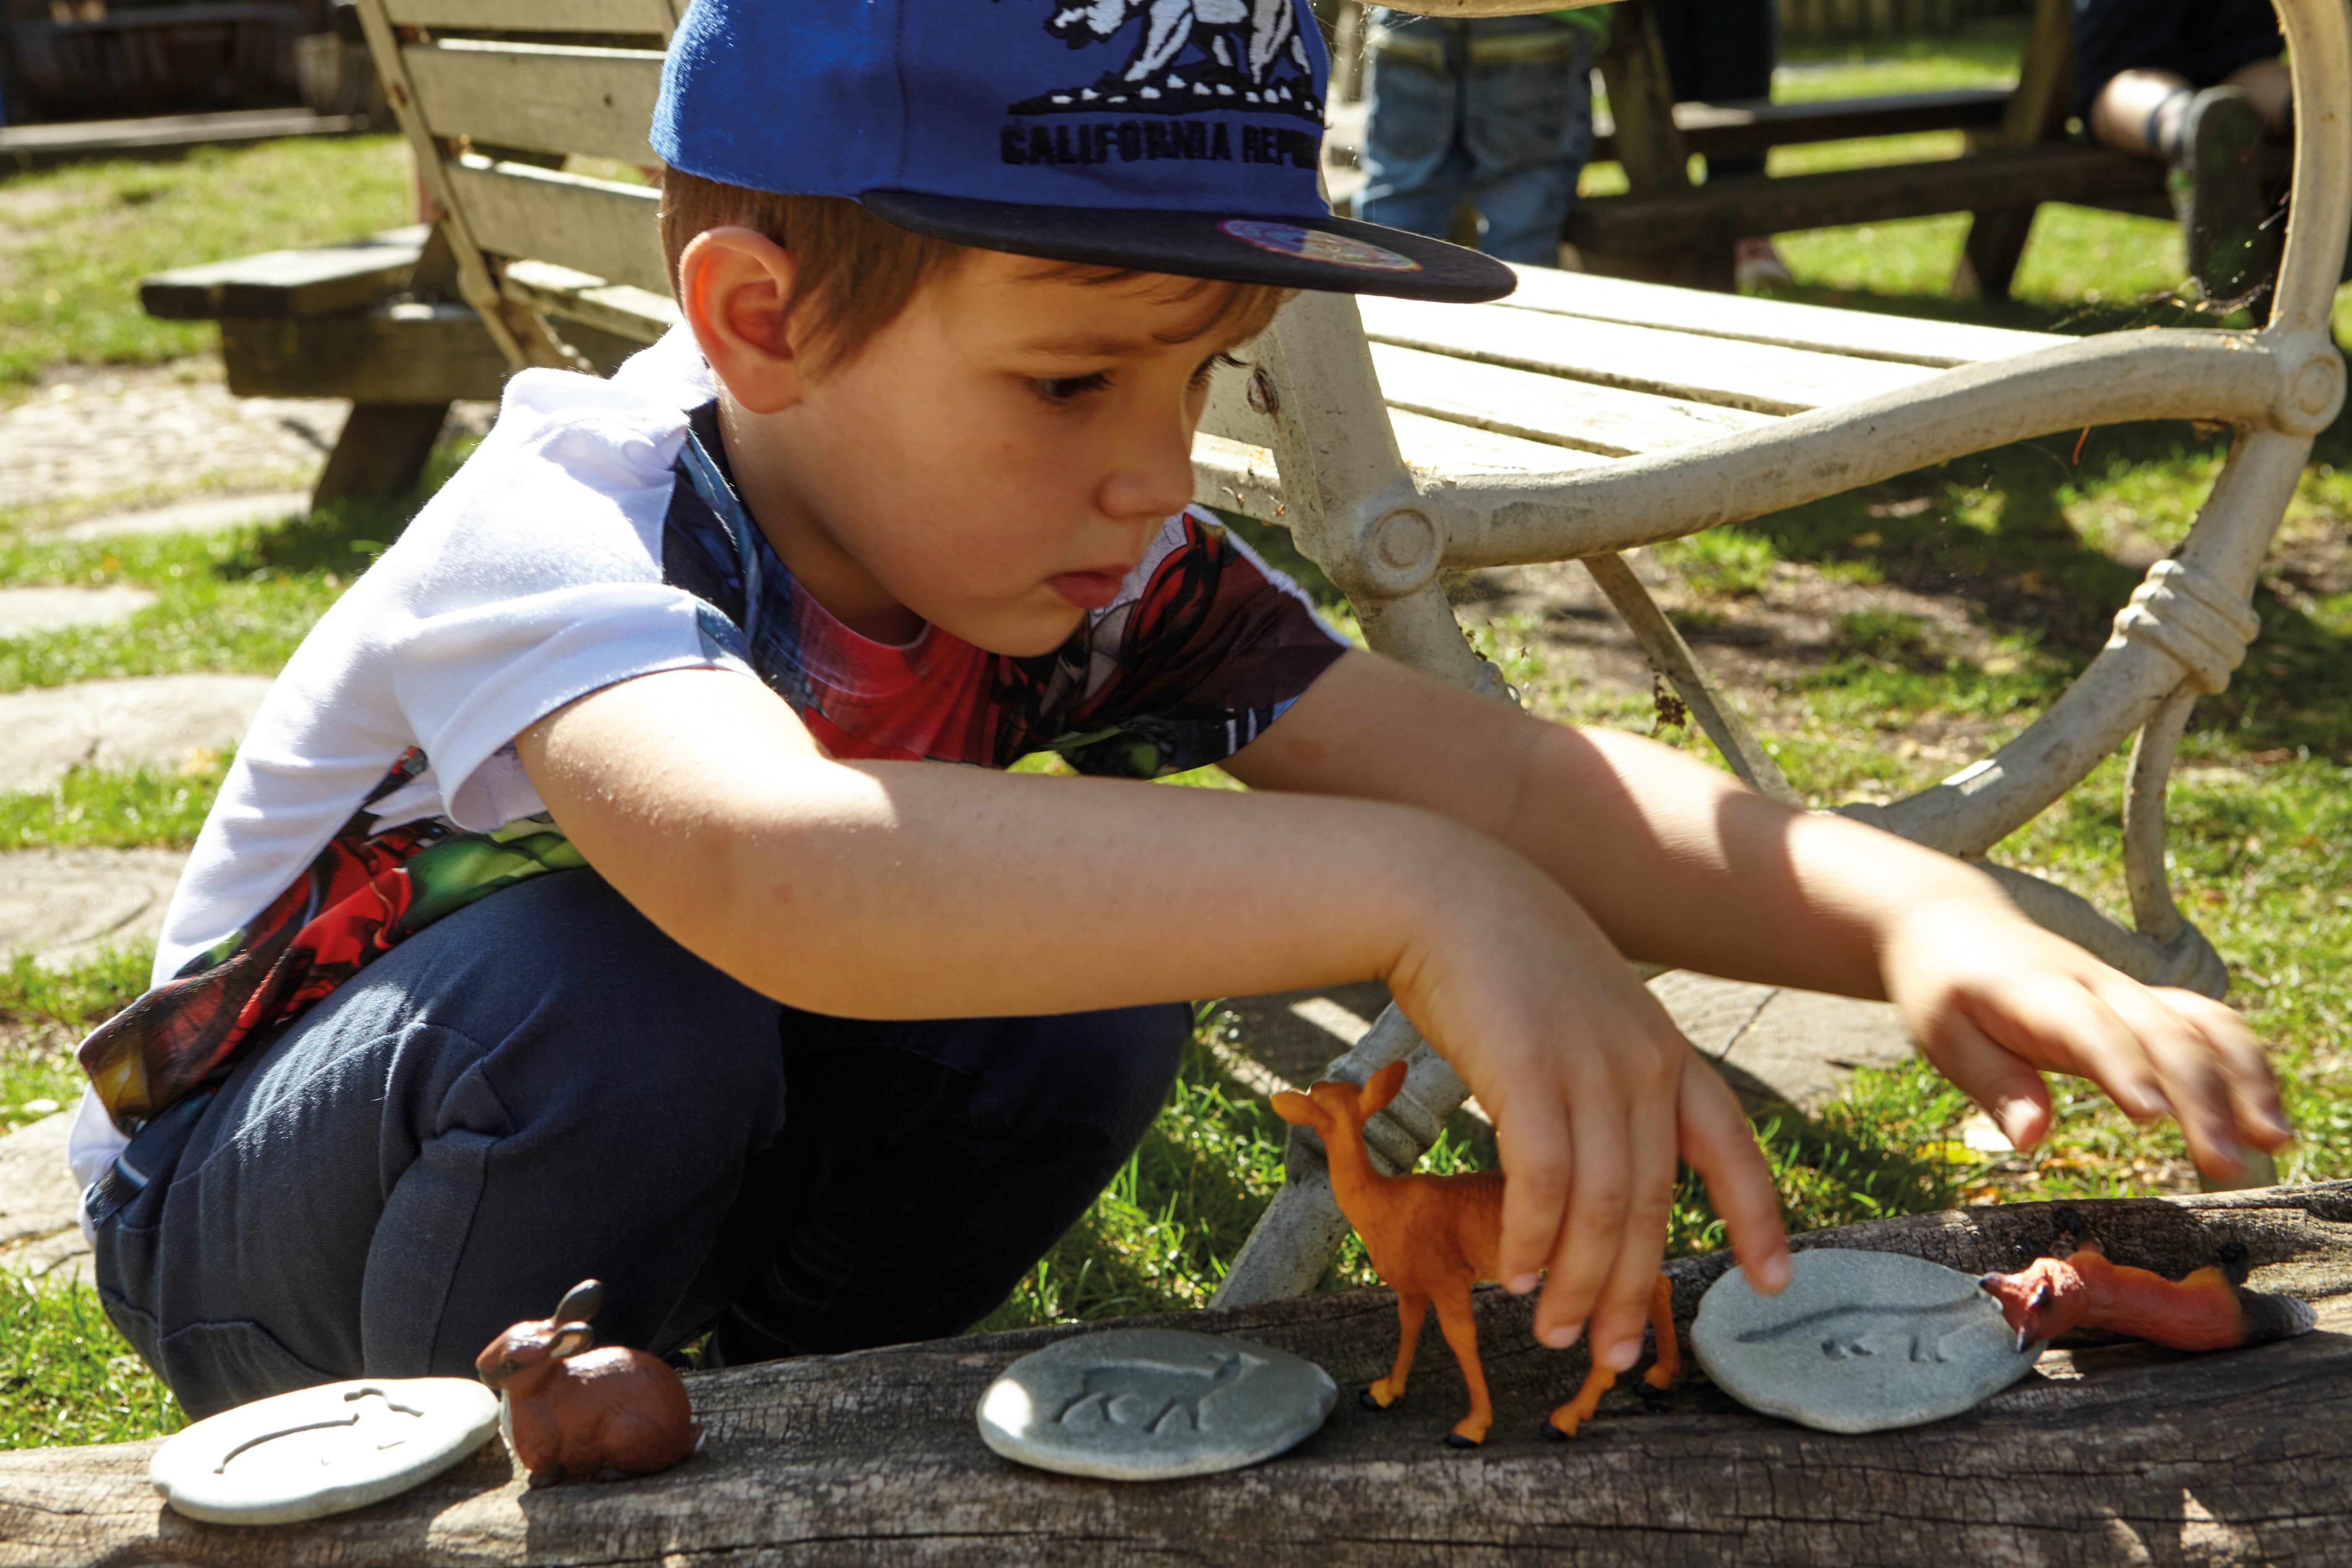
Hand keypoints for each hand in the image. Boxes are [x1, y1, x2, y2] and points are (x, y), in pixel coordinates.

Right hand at [1385, 851, 1790, 1369]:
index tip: (1773, 1278)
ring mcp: (1588, 1065)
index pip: (1731, 1144)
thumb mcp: (1578, 1006)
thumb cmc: (1499, 951)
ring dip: (1580, 1281)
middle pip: (1654, 1200)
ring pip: (1602, 1203)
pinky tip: (1517, 1273)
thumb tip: (1588, 1144)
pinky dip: (1534, 1238)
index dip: (1757, 1216)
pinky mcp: (1528, 1071)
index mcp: (1662, 1047)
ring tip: (1557, 1332)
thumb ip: (1600, 1070)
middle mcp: (1641, 1062)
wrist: (1443, 888)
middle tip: (1613, 1354)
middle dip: (1634, 1286)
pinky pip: (1543, 1179)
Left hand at [1879, 893, 2290, 1179]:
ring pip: (2203, 1022)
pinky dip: (2244, 1062)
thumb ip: (1993, 1083)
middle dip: (2202, 1096)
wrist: (1953, 922)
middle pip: (2162, 1034)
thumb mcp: (1946, 1035)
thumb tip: (2031, 1138)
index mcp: (2038, 994)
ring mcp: (2127, 991)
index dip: (2124, 1068)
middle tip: (2226, 1162)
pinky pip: (2208, 1023)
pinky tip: (2265, 1111)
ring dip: (2245, 1077)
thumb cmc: (1944, 986)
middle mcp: (2096, 986)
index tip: (2152, 1115)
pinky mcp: (2144, 1001)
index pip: (2090, 1030)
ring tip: (2273, 1139)